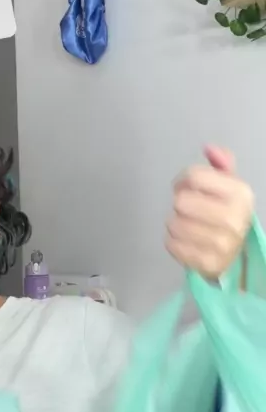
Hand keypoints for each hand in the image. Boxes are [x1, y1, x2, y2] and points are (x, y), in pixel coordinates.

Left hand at [166, 146, 253, 278]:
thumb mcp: (228, 186)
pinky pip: (171, 244)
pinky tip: (185, 241)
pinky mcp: (207, 263)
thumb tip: (210, 148)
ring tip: (188, 226)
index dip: (183, 180)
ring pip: (173, 223)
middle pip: (181, 201)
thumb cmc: (226, 214)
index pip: (194, 177)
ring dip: (175, 223)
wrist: (233, 254)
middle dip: (180, 204)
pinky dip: (173, 241)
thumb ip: (220, 164)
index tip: (187, 188)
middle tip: (188, 210)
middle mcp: (234, 218)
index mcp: (241, 194)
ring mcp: (222, 244)